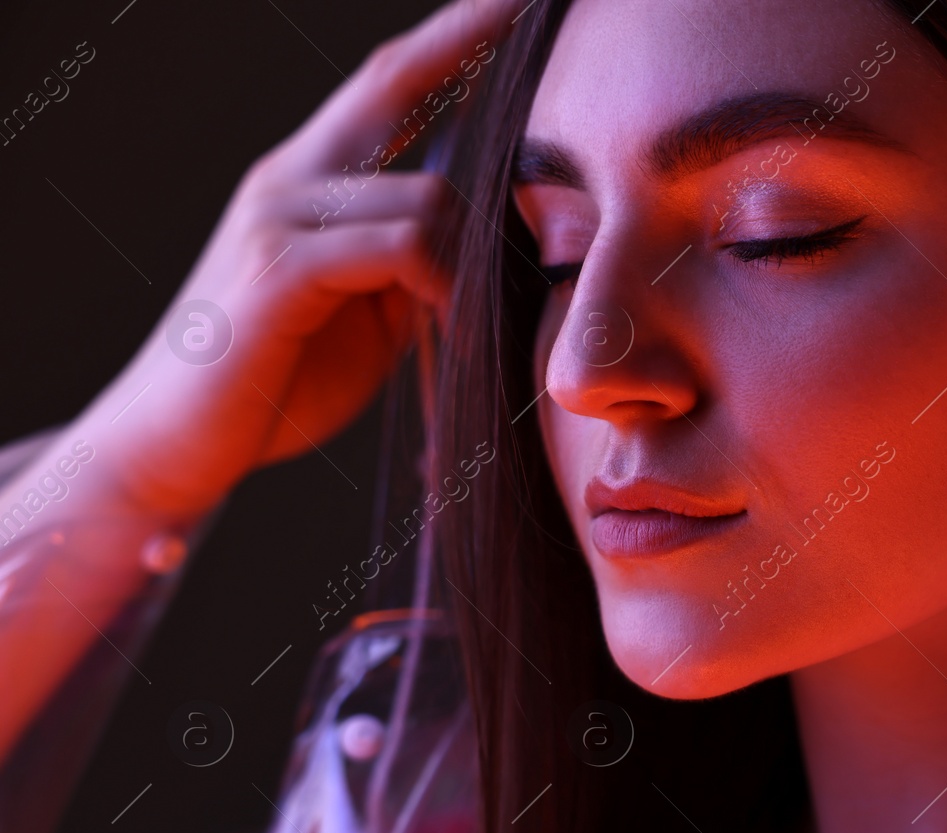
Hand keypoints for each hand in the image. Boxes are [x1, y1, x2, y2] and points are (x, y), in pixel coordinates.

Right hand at [92, 0, 519, 518]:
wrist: (181, 443)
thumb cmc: (278, 378)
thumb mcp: (368, 313)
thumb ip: (418, 266)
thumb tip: (489, 250)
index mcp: (312, 179)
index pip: (389, 83)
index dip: (452, 36)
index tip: (515, 1)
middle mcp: (290, 178)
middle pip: (392, 85)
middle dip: (467, 43)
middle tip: (534, 7)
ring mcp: (278, 219)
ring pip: (423, 195)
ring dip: (474, 257)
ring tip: (484, 318)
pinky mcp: (279, 272)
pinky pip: (395, 249)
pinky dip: (443, 283)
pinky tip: (454, 325)